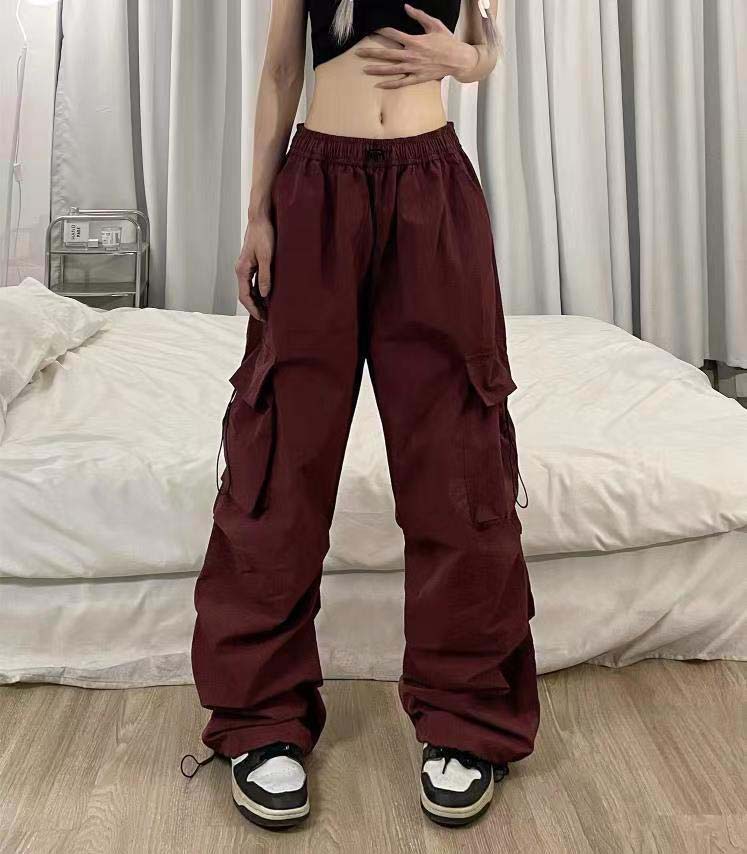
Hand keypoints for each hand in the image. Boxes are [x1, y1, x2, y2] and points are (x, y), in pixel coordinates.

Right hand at [236, 214, 273, 320]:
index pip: (244, 296)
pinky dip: (258, 291)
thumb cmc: (264, 235)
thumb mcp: (267, 257)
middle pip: (245, 294)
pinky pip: (252, 282)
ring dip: (256, 300)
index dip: (253, 309)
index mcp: (242, 270)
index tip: (262, 318)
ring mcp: (245, 267)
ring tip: (267, 309)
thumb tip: (264, 294)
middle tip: (266, 317)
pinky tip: (266, 295)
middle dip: (254, 307)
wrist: (260, 219)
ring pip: (248, 289)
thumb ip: (265, 276)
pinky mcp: (250, 263)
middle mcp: (241, 270)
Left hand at [355, 3, 477, 88]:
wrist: (458, 59)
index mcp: (415, 41)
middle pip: (387, 54)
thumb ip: (419, 16)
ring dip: (377, 69)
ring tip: (364, 69)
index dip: (381, 31)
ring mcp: (414, 68)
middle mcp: (412, 55)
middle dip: (371, 52)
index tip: (371, 30)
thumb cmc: (447, 41)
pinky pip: (401, 83)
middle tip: (358, 52)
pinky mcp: (417, 78)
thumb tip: (406, 7)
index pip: (393, 34)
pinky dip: (390, 84)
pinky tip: (379, 85)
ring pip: (392, 69)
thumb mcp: (434, 24)